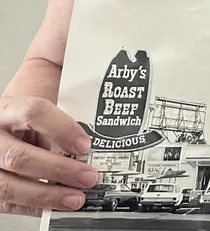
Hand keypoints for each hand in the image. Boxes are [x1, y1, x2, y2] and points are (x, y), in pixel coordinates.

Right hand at [0, 95, 99, 215]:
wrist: (1, 126)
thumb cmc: (21, 120)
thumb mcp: (39, 110)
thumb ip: (61, 121)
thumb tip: (92, 140)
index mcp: (8, 110)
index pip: (33, 113)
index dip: (62, 129)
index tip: (85, 145)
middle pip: (20, 156)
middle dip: (58, 170)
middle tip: (87, 177)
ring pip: (9, 185)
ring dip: (46, 195)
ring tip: (74, 198)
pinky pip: (6, 202)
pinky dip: (34, 207)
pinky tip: (54, 205)